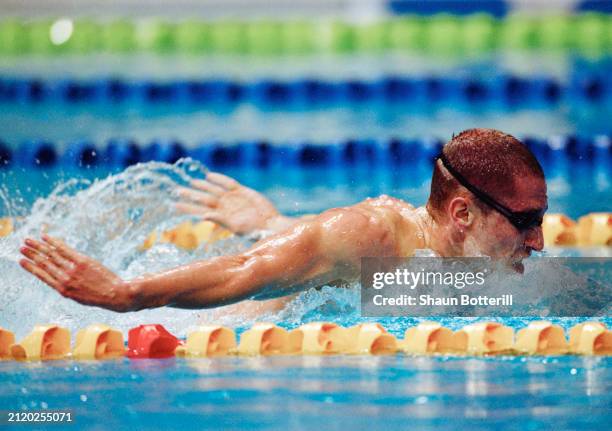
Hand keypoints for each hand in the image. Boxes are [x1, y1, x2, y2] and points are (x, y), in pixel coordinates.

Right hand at [19, 234, 135, 311]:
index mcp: (62, 290)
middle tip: (21, 247)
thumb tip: (60, 279)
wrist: (115, 295)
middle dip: (31, 254)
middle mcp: (65, 280)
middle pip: (44, 263)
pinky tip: (46, 237)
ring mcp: (73, 270)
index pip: (42, 276)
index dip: (30, 267)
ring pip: (51, 255)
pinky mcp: (82, 262)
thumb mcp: (79, 296)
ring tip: (28, 240)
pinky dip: (54, 242)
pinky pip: (64, 249)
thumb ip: (67, 286)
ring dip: (38, 246)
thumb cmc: (99, 296)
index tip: (21, 261)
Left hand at [176, 172, 280, 234]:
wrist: (270, 224)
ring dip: (202, 186)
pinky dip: (219, 179)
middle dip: (191, 194)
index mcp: (220, 217)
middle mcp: (224, 207)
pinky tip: (210, 176)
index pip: (200, 210)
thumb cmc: (254, 231)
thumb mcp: (236, 228)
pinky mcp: (243, 192)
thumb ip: (220, 221)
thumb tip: (204, 216)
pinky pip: (228, 183)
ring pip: (213, 190)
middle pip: (204, 199)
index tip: (175, 204)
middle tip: (177, 190)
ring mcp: (232, 199)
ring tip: (192, 181)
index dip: (188, 207)